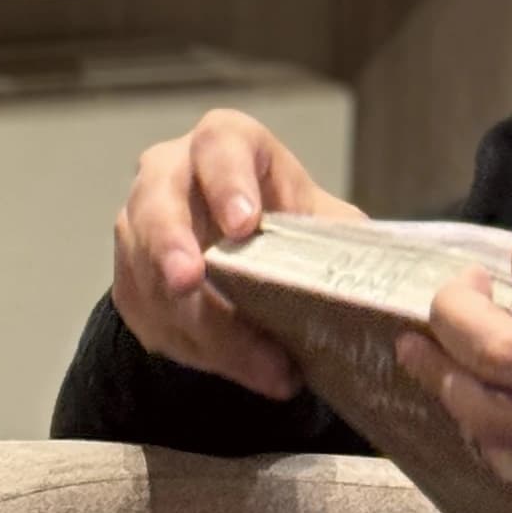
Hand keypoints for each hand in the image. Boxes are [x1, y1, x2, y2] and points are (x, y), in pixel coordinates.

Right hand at [112, 106, 365, 401]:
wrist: (252, 259)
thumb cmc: (295, 227)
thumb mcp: (327, 224)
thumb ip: (343, 240)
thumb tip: (381, 277)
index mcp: (227, 144)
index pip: (220, 147)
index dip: (227, 182)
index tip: (244, 224)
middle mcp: (171, 174)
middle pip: (155, 203)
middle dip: (170, 245)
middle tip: (190, 282)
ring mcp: (140, 227)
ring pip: (147, 273)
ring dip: (202, 325)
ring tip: (264, 365)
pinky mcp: (130, 279)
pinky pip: (147, 317)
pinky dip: (195, 350)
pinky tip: (242, 369)